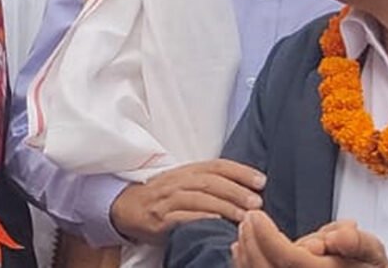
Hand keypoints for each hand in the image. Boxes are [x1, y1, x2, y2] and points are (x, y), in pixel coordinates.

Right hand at [107, 159, 265, 245]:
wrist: (126, 206)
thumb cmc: (162, 195)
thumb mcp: (184, 181)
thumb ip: (209, 181)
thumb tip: (247, 187)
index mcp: (187, 170)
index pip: (217, 166)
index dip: (240, 172)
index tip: (261, 181)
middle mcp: (178, 182)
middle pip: (211, 182)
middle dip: (236, 191)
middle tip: (257, 201)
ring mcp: (168, 200)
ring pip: (199, 199)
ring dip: (224, 206)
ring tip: (244, 216)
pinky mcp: (159, 218)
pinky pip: (181, 217)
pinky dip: (199, 217)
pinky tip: (215, 221)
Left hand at [232, 212, 387, 267]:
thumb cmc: (367, 266)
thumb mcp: (372, 251)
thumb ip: (358, 242)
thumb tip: (342, 235)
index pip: (289, 258)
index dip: (268, 236)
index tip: (257, 215)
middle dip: (253, 241)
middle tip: (248, 218)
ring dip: (247, 252)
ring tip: (244, 228)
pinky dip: (246, 264)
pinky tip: (242, 248)